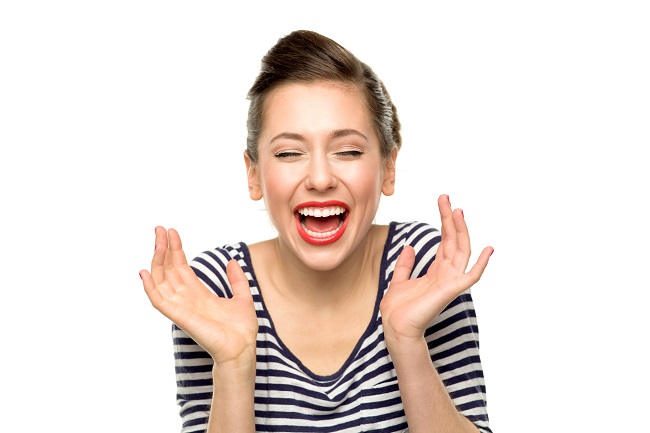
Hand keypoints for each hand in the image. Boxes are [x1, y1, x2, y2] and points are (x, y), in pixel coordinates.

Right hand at [139, 227, 257, 366]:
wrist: (242, 349)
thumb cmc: (241, 330)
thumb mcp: (242, 297)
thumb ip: (236, 279)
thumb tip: (232, 261)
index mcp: (199, 294)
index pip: (181, 268)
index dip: (176, 250)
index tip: (172, 231)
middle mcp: (186, 299)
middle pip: (168, 270)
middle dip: (163, 249)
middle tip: (160, 228)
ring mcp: (181, 307)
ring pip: (161, 280)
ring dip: (157, 260)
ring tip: (158, 240)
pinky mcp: (179, 316)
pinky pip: (158, 300)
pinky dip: (149, 287)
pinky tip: (144, 271)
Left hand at [380, 195, 492, 342]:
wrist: (395, 327)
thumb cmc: (398, 309)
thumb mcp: (399, 280)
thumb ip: (405, 265)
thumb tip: (410, 247)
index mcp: (436, 272)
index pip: (445, 241)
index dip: (444, 221)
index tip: (442, 202)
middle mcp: (446, 274)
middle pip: (453, 241)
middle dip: (450, 219)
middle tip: (445, 197)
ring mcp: (450, 282)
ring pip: (461, 251)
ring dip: (461, 231)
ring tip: (457, 211)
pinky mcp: (451, 290)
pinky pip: (471, 276)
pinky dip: (481, 264)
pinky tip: (489, 249)